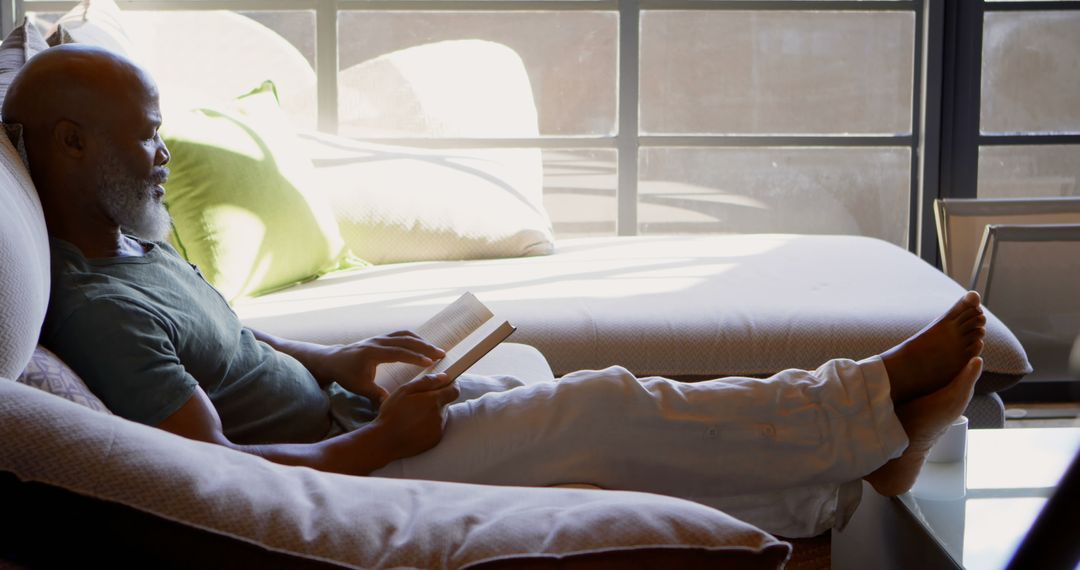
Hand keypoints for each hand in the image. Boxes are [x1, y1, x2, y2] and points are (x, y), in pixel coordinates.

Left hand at [310, 331, 444, 407]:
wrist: (332, 360)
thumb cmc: (346, 374)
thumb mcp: (360, 387)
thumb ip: (377, 395)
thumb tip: (393, 405)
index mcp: (373, 353)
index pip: (399, 352)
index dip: (415, 357)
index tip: (431, 362)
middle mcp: (378, 342)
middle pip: (406, 340)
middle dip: (425, 346)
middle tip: (442, 354)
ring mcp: (379, 338)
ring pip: (405, 335)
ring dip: (422, 341)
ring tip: (436, 350)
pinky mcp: (381, 338)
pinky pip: (400, 335)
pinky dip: (414, 339)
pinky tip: (423, 346)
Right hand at [370, 373, 459, 460]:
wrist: (386, 441)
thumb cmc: (393, 413)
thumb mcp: (405, 390)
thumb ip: (427, 381)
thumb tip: (444, 377)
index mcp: (434, 401)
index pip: (454, 390)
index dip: (451, 385)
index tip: (445, 384)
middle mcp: (440, 415)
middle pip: (446, 402)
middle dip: (436, 399)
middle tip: (419, 401)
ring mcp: (439, 429)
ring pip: (441, 415)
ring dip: (432, 412)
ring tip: (414, 415)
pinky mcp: (435, 440)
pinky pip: (437, 427)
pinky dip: (430, 424)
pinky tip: (415, 425)